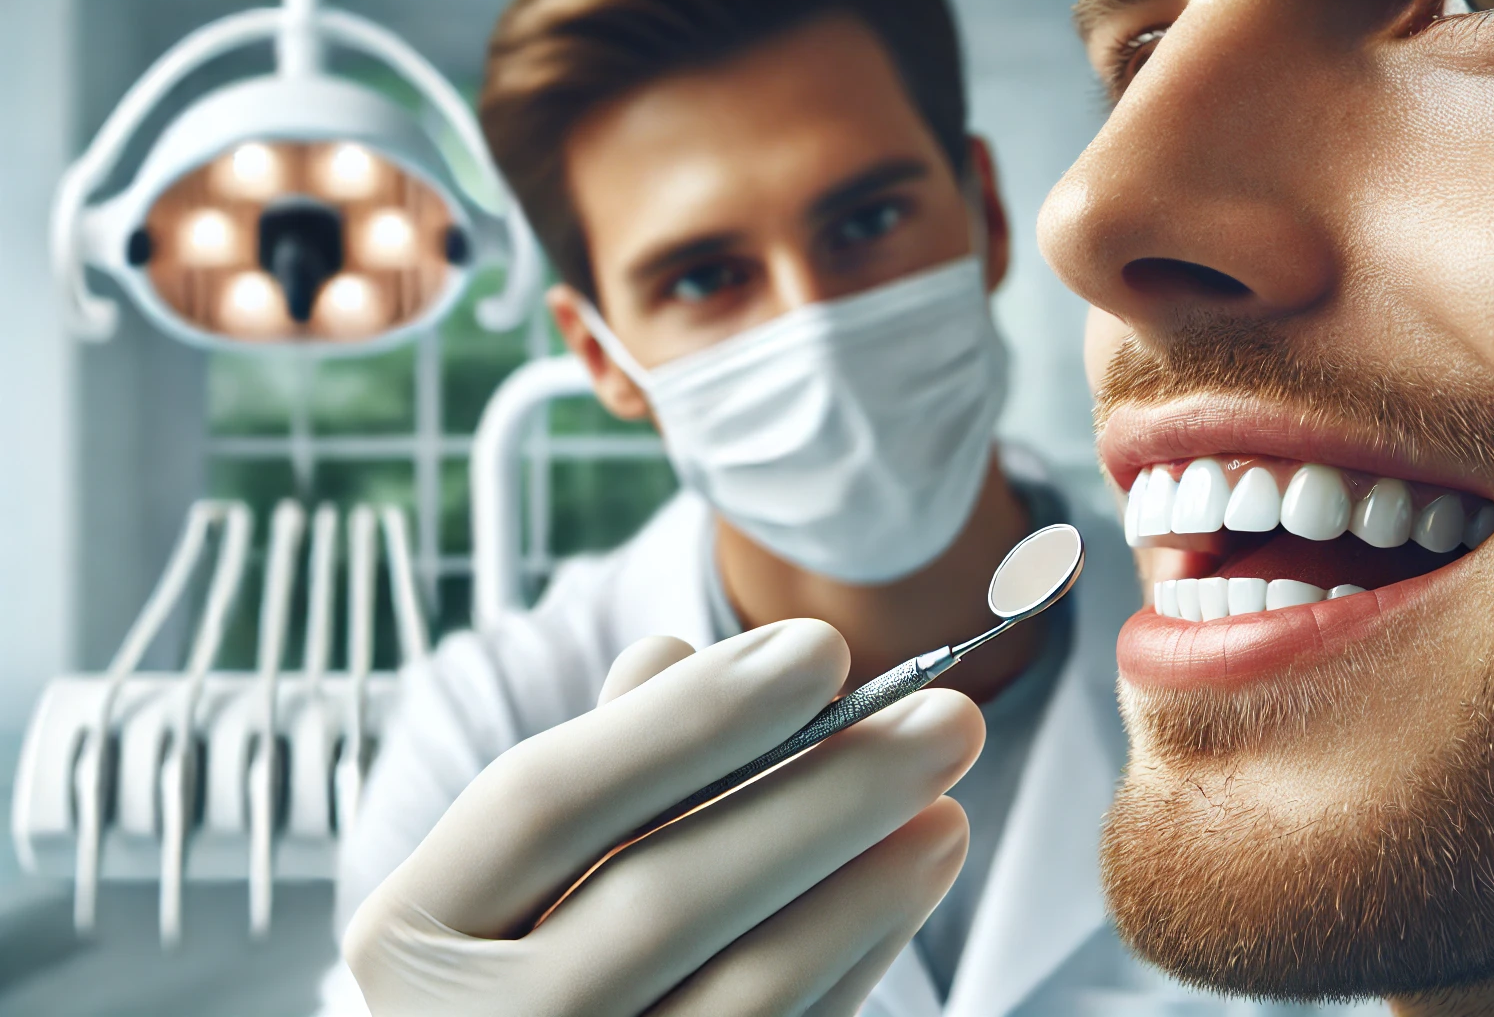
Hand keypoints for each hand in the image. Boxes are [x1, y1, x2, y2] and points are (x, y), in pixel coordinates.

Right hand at [343, 619, 981, 1015]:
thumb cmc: (501, 972)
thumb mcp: (503, 878)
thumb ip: (592, 773)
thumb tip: (677, 655)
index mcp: (410, 936)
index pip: (545, 798)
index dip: (690, 718)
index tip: (819, 648)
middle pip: (664, 892)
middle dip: (822, 794)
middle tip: (945, 717)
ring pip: (745, 989)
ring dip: (865, 888)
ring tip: (945, 804)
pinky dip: (854, 964)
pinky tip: (901, 889)